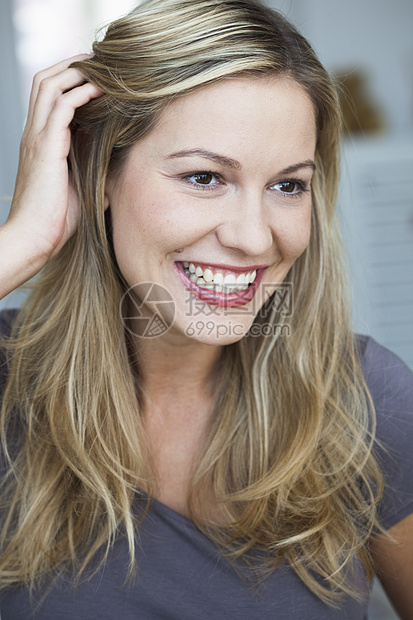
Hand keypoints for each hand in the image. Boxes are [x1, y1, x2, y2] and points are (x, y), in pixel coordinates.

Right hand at [0, 54, 102, 297]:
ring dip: (76, 72)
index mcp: (40, 141)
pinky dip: (81, 93)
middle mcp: (35, 133)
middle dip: (72, 65)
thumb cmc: (56, 220)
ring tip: (102, 69)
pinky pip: (61, 106)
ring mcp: (37, 137)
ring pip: (50, 84)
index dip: (71, 80)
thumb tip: (116, 169)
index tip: (100, 78)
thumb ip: (92, 171)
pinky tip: (101, 91)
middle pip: (45, 79)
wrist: (35, 238)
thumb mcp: (79, 188)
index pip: (49, 96)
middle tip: (101, 63)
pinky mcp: (45, 147)